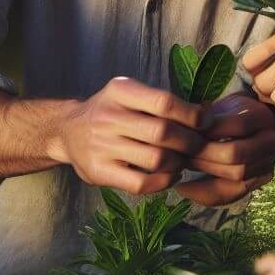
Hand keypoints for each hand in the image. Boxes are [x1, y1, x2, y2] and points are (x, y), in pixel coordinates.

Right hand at [52, 76, 205, 195]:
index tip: (205, 122)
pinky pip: (140, 183)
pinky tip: (171, 175)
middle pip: (163, 132)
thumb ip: (161, 101)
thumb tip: (207, 112)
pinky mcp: (98, 172)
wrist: (68, 131)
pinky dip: (163, 182)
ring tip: (185, 160)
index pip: (164, 102)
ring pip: (155, 159)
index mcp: (120, 91)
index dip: (191, 115)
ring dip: (179, 162)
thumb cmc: (111, 111)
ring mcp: (101, 146)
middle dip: (191, 141)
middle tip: (201, 145)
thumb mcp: (129, 93)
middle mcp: (108, 117)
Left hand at [176, 94, 274, 205]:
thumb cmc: (225, 115)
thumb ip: (205, 118)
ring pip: (237, 175)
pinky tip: (184, 188)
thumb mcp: (219, 108)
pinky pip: (233, 193)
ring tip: (183, 165)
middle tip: (182, 152)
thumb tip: (184, 132)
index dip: (210, 130)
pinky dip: (205, 192)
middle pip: (237, 153)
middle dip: (205, 155)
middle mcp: (271, 140)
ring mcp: (268, 162)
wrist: (243, 126)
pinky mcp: (258, 181)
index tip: (187, 132)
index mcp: (262, 117)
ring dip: (205, 171)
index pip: (238, 125)